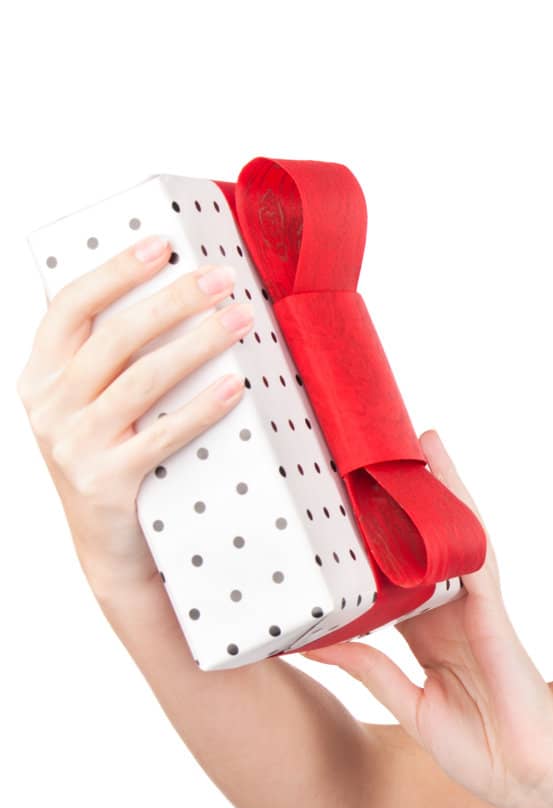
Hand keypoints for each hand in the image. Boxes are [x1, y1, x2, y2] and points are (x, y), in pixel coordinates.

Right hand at [16, 237, 252, 596]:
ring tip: (242, 318)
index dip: (115, 271)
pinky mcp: (109, 481)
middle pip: (116, 336)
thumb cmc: (116, 459)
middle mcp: (50, 406)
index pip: (69, 307)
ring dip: (197, 342)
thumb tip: (179, 296)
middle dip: (174, 301)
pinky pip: (163, 434)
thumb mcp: (95, 406)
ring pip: (142, 379)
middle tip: (223, 278)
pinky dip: (202, 406)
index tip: (161, 246)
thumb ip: (116, 360)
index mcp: (41, 376)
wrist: (111, 548)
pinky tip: (235, 383)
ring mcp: (75, 445)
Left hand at [299, 431, 552, 807]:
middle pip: (431, 542)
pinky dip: (463, 523)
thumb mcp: (410, 705)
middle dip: (414, 496)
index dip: (377, 537)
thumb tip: (314, 642)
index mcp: (433, 636)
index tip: (350, 500)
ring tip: (421, 443)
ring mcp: (479, 610)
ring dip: (443, 490)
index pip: (399, 574)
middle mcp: (456, 613)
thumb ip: (369, 668)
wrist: (532, 778)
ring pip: (458, 538)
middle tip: (384, 448)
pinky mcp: (495, 617)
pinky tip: (449, 490)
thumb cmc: (484, 750)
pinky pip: (476, 561)